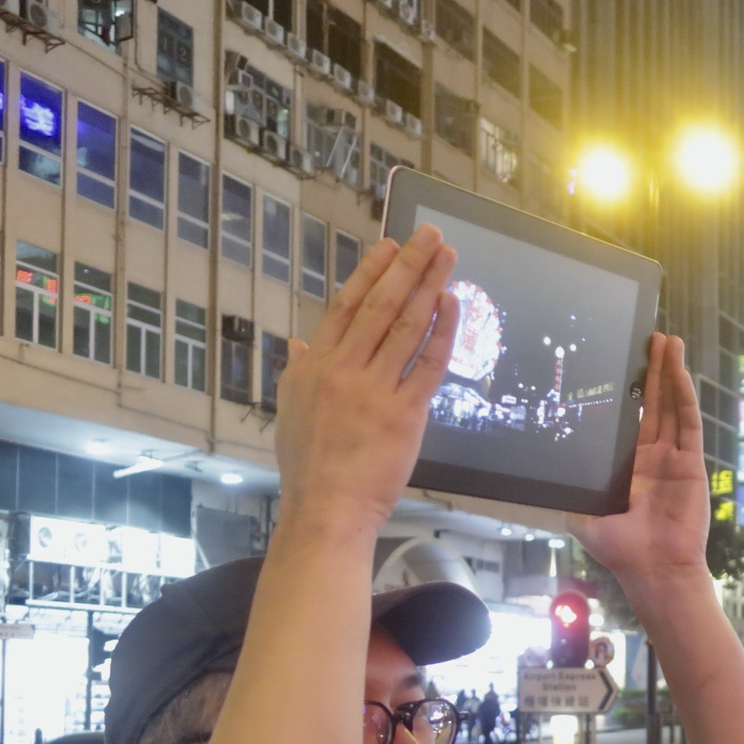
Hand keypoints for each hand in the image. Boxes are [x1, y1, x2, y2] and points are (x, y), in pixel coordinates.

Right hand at [275, 226, 458, 530]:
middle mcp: (345, 369)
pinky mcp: (405, 413)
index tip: (388, 244)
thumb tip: (300, 344)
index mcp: (316, 366)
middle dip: (407, 265)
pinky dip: (443, 332)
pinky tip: (453, 305)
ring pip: (407, 326)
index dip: (370, 272)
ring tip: (447, 257)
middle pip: (381, 305)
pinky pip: (429, 364)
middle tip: (428, 235)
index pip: (345, 306)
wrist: (326, 508)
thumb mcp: (289, 411)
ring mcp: (376, 389)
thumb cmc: (309, 466)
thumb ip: (298, 372)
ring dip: (430, 286)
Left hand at [570, 334, 710, 590]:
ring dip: (672, 373)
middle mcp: (654, 457)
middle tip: (652, 337)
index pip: (632, 417)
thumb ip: (571, 487)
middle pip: (654, 403)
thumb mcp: (583, 512)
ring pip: (673, 406)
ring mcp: (675, 458)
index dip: (631, 389)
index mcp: (631, 465)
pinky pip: (689, 424)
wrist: (653, 570)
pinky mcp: (692, 464)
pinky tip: (680, 373)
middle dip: (654, 370)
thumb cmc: (620, 549)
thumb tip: (540, 466)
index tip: (626, 360)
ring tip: (670, 341)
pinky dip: (685, 397)